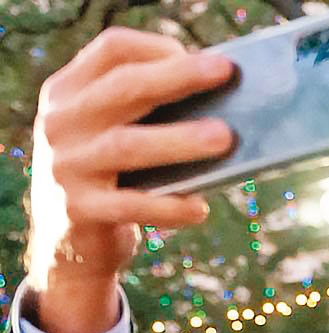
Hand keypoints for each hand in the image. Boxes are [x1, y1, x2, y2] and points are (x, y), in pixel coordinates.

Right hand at [27, 28, 233, 332]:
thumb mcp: (114, 134)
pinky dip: (170, 207)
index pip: (112, 50)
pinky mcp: (78, 210)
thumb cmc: (114, 178)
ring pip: (129, 145)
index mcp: (69, 92)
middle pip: (123, 87)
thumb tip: (224, 100)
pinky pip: (132, 205)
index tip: (207, 60)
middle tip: (224, 74)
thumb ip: (148, 112)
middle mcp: (60, 122)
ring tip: (225, 138)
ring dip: (181, 140)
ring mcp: (65, 166)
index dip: (159, 48)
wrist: (69, 245)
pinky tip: (200, 208)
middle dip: (178, 78)